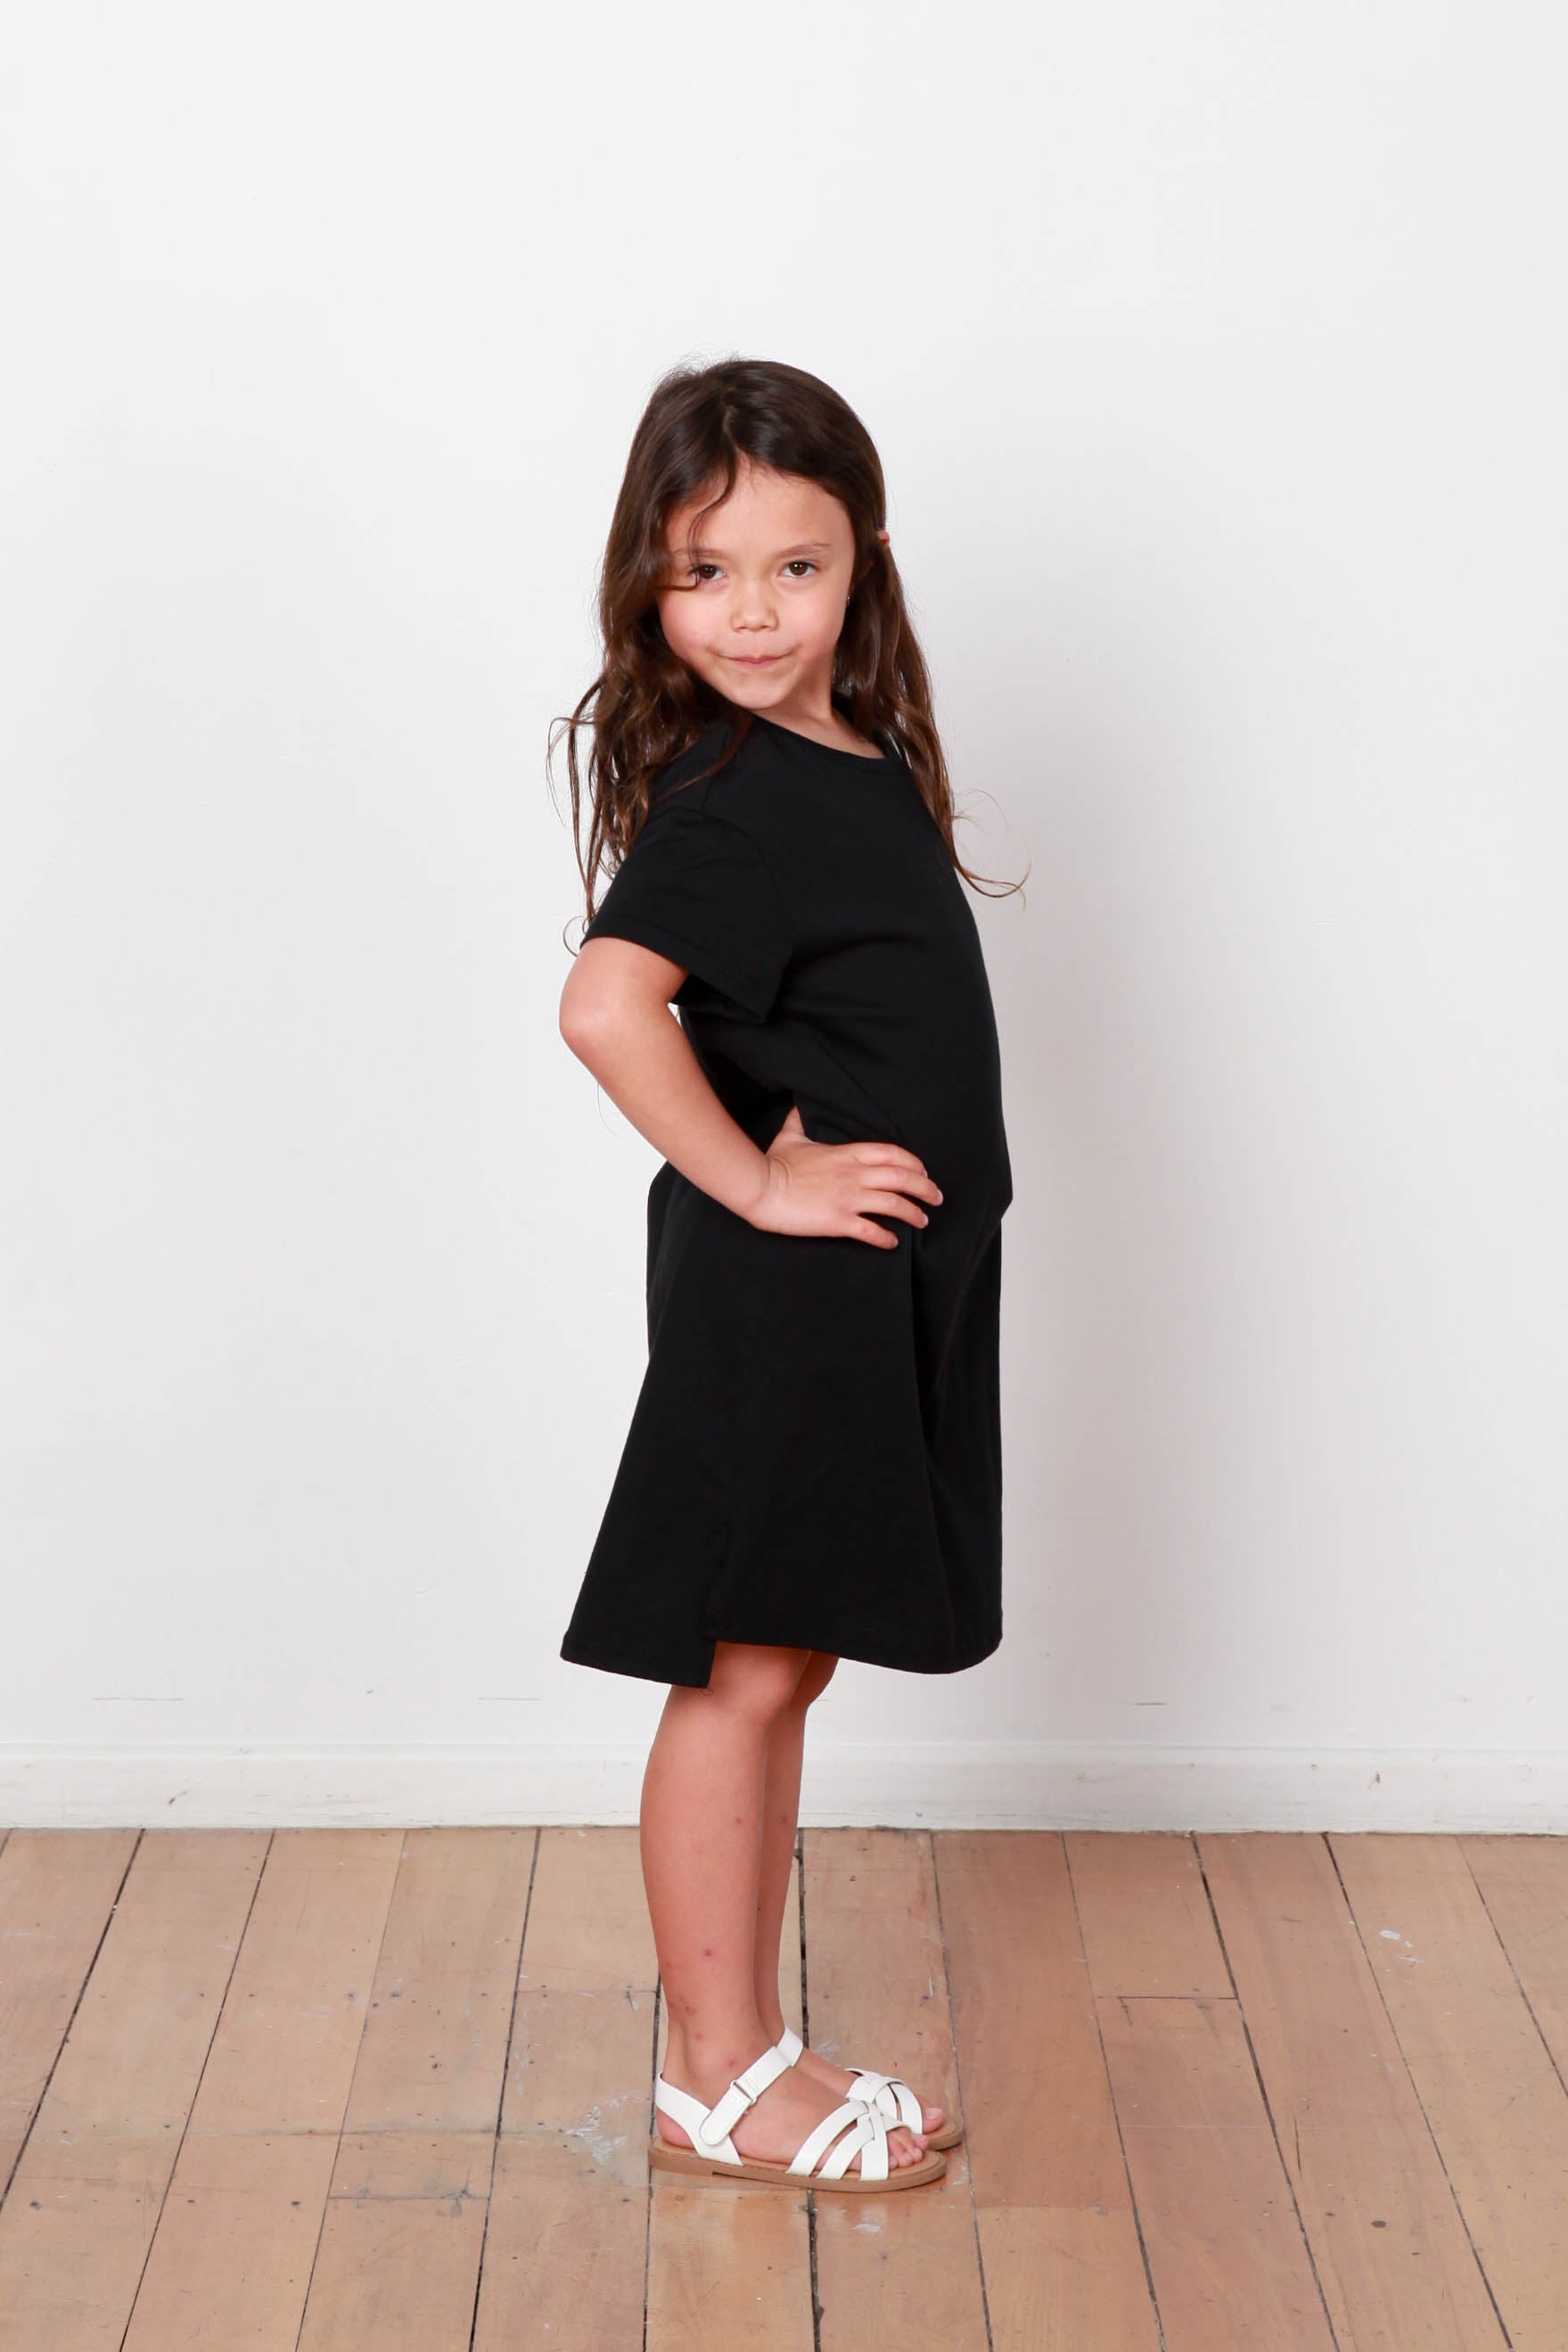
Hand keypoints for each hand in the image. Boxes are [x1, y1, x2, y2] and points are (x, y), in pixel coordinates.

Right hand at [745, 1105, 942, 1247]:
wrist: (760, 1187)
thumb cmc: (774, 1163)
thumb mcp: (790, 1137)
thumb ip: (799, 1121)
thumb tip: (797, 1106)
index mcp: (847, 1153)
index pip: (892, 1154)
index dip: (913, 1163)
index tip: (923, 1171)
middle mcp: (854, 1175)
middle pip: (902, 1178)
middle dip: (925, 1188)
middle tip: (936, 1198)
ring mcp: (848, 1198)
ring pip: (894, 1204)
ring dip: (913, 1213)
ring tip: (923, 1221)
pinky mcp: (838, 1221)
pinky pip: (871, 1231)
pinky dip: (886, 1238)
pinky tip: (893, 1242)